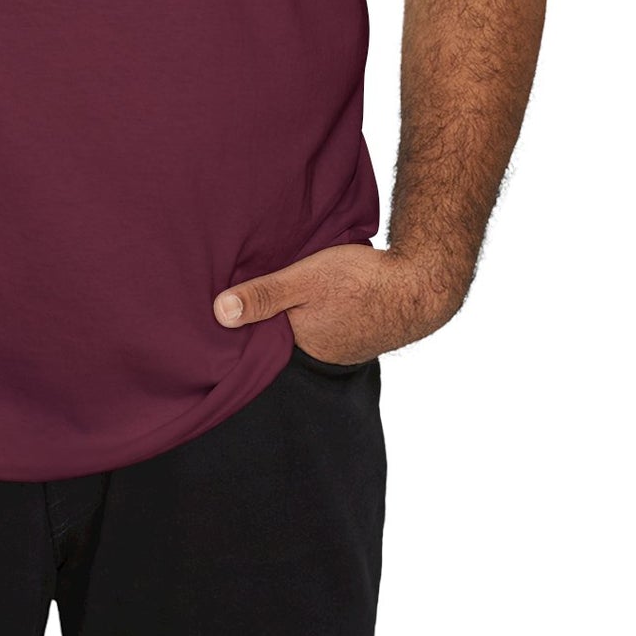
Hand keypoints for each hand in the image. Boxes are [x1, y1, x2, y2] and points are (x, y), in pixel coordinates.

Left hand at [212, 244, 467, 362]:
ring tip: (272, 298)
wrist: (419, 285)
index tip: (216, 316)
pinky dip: (313, 314)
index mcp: (299, 346)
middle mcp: (318, 355)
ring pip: (302, 332)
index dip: (240, 330)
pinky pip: (323, 326)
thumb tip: (219, 313)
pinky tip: (312, 297)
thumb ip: (264, 295)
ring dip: (290, 317)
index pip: (257, 345)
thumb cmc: (360, 282)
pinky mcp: (355, 332)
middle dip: (262, 325)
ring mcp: (339, 346)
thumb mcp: (303, 280)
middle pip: (278, 340)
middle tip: (240, 303)